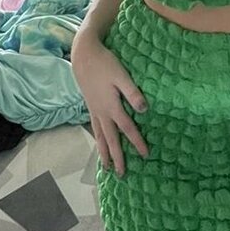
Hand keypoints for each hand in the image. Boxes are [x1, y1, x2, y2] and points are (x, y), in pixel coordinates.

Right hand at [70, 31, 149, 174]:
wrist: (84, 56)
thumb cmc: (105, 64)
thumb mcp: (122, 76)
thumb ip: (132, 93)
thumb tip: (144, 110)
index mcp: (111, 107)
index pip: (127, 129)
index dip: (137, 142)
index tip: (146, 155)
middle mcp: (102, 113)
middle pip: (111, 139)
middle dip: (117, 157)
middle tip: (121, 174)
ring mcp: (94, 110)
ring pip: (100, 136)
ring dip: (104, 152)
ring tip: (106, 167)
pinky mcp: (90, 106)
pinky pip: (95, 129)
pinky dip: (97, 139)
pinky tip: (99, 143)